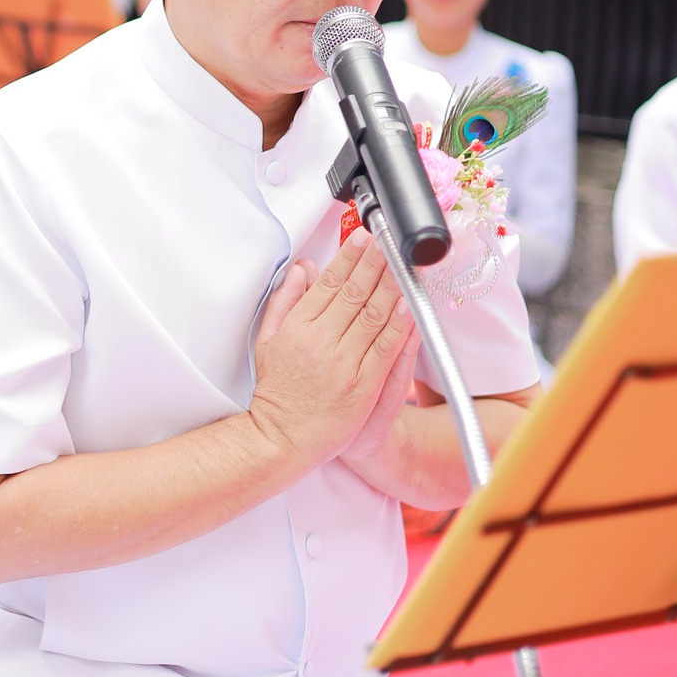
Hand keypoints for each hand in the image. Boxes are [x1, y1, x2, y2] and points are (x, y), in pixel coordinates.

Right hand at [248, 230, 416, 466]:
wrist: (283, 438)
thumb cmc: (278, 392)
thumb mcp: (268, 340)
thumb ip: (284, 302)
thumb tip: (300, 271)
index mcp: (298, 327)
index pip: (329, 283)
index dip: (349, 257)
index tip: (363, 238)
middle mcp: (321, 341)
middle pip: (355, 293)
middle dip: (374, 264)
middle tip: (389, 243)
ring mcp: (343, 363)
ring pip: (373, 316)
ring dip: (391, 287)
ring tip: (404, 266)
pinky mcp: (363, 385)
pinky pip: (386, 348)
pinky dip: (399, 325)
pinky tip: (408, 306)